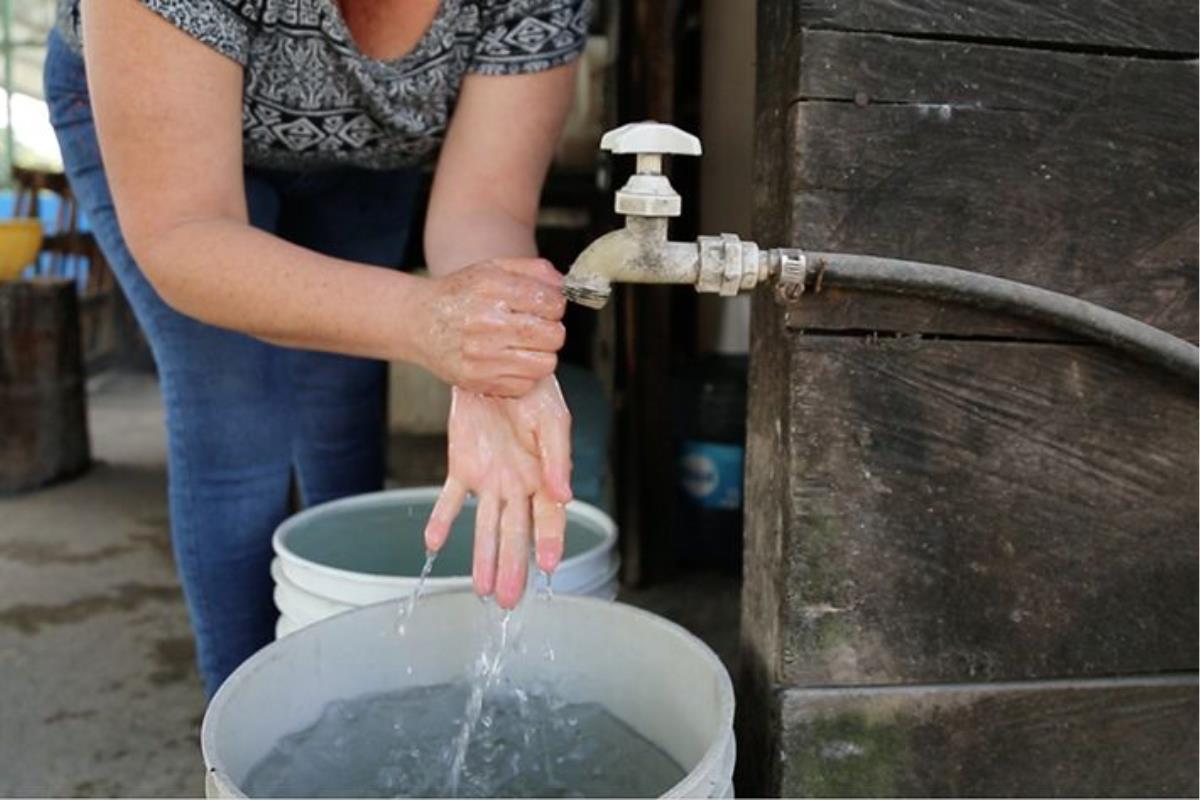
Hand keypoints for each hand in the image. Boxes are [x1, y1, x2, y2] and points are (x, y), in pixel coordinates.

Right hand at [415, 259, 565, 396]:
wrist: (417, 322)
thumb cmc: (459, 295)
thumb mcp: (492, 269)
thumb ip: (533, 270)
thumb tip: (563, 285)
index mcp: (490, 288)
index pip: (551, 303)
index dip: (555, 305)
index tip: (545, 307)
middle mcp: (485, 322)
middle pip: (554, 336)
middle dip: (551, 330)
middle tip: (535, 327)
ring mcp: (481, 355)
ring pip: (545, 364)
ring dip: (540, 354)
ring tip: (522, 344)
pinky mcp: (478, 381)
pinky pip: (526, 384)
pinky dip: (523, 373)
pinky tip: (507, 359)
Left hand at [424, 377, 572, 607]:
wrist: (497, 364)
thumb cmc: (535, 391)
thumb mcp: (552, 420)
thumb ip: (558, 458)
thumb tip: (565, 494)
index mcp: (546, 476)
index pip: (550, 518)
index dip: (550, 543)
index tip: (549, 569)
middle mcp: (519, 485)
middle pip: (515, 534)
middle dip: (512, 567)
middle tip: (507, 600)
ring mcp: (490, 480)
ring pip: (486, 526)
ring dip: (482, 556)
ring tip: (481, 589)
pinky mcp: (463, 467)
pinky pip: (451, 499)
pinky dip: (442, 520)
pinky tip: (434, 544)